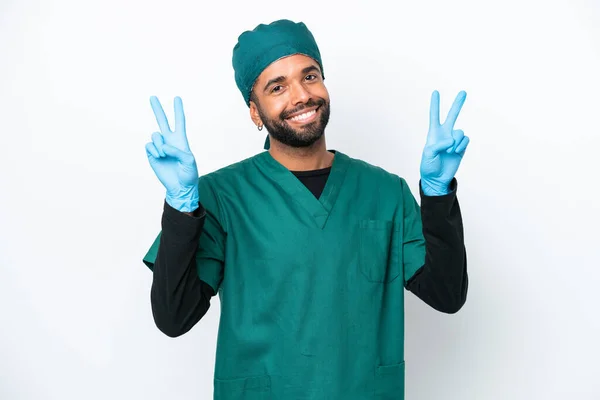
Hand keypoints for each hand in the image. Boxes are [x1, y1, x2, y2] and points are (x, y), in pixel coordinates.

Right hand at [145, 96, 199, 211]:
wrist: (179, 187)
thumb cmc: (188, 174)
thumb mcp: (189, 161)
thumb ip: (178, 151)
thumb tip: (163, 146)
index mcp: (181, 140)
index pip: (179, 121)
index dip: (178, 110)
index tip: (177, 98)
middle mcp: (169, 141)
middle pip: (162, 121)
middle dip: (157, 109)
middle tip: (152, 97)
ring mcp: (160, 147)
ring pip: (155, 135)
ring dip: (159, 144)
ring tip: (164, 155)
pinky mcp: (152, 154)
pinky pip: (149, 145)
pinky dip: (154, 150)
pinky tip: (159, 157)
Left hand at [420, 90, 469, 195]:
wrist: (437, 179)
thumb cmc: (429, 166)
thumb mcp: (428, 155)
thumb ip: (438, 145)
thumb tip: (451, 140)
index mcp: (434, 134)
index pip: (434, 116)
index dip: (435, 104)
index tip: (435, 92)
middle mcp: (445, 134)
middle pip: (452, 116)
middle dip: (458, 104)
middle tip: (463, 92)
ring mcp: (454, 141)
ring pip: (460, 132)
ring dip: (456, 141)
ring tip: (450, 151)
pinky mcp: (461, 147)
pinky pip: (465, 140)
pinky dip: (461, 145)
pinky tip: (456, 151)